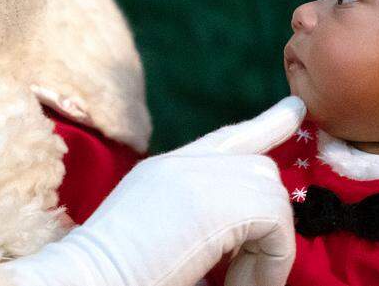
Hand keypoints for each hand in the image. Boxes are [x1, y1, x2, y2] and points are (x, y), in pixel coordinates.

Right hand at [6, 96, 305, 285]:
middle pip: (259, 169)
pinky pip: (276, 224)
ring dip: (267, 249)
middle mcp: (181, 165)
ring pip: (272, 196)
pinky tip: (241, 285)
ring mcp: (198, 176)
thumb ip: (198, 219)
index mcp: (164, 173)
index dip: (265, 125)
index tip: (295, 110)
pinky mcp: (219, 202)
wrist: (83, 283)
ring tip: (238, 285)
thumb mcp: (160, 236)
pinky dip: (271, 263)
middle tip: (246, 278)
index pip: (226, 139)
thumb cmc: (113, 275)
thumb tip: (244, 231)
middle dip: (271, 217)